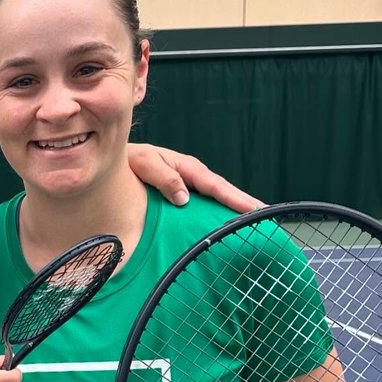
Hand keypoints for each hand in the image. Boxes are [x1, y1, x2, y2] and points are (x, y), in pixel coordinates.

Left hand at [126, 143, 262, 212]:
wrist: (116, 159)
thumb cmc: (129, 160)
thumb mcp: (144, 164)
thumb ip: (163, 178)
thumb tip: (184, 198)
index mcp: (186, 167)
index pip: (215, 185)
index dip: (234, 198)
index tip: (253, 209)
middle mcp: (192, 175)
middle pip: (223, 190)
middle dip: (244, 202)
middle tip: (265, 216)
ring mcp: (189, 183)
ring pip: (216, 196)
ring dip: (234, 207)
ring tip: (254, 220)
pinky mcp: (182, 191)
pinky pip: (204, 201)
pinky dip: (217, 209)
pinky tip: (224, 221)